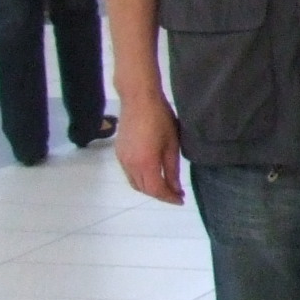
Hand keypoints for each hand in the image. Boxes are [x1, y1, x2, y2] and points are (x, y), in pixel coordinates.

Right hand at [115, 89, 184, 204]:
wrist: (138, 99)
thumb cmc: (160, 118)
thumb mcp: (172, 144)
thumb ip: (172, 169)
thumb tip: (175, 188)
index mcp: (145, 163)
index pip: (156, 189)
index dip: (169, 197)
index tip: (181, 200)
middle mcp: (130, 165)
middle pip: (144, 189)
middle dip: (160, 194)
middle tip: (176, 194)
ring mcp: (122, 159)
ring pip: (135, 182)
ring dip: (150, 188)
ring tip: (166, 185)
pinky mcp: (119, 153)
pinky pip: (129, 173)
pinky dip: (141, 179)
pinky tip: (152, 174)